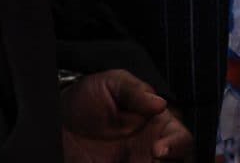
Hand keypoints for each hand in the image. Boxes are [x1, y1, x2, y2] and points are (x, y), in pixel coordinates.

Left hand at [60, 69, 194, 162]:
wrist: (58, 122)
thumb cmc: (87, 99)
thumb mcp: (110, 84)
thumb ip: (135, 90)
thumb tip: (160, 103)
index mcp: (156, 124)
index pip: (181, 138)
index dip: (176, 145)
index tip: (157, 149)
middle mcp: (152, 149)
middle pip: (179, 162)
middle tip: (149, 159)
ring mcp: (138, 162)